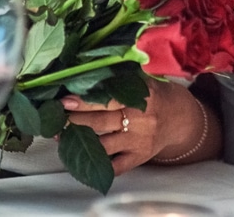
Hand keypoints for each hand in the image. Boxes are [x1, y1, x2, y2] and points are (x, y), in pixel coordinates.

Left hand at [62, 78, 202, 174]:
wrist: (179, 119)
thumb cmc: (155, 95)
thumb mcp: (145, 80)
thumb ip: (121, 74)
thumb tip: (87, 64)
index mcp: (143, 96)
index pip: (109, 99)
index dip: (85, 101)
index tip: (64, 100)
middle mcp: (142, 120)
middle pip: (102, 122)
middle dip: (75, 121)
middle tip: (53, 119)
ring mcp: (140, 141)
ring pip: (104, 146)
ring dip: (80, 142)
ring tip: (59, 137)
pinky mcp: (139, 158)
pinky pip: (115, 167)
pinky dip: (97, 166)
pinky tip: (79, 160)